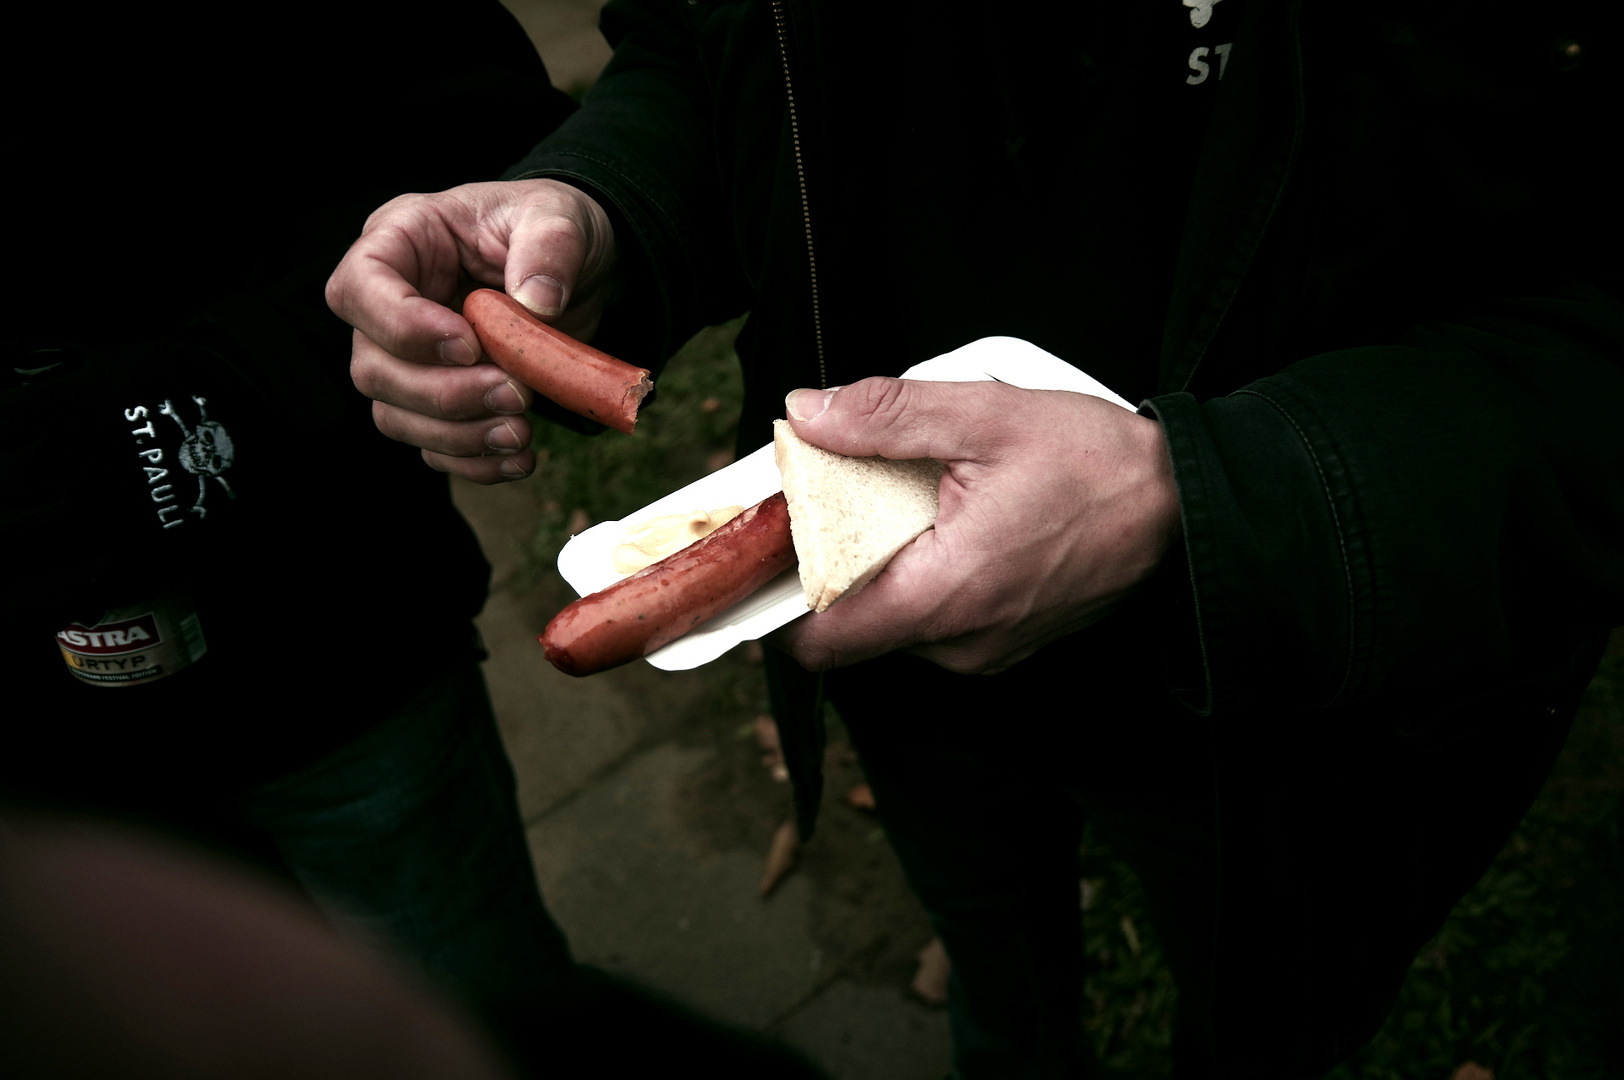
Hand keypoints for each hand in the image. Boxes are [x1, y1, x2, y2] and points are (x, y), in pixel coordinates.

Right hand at [325, 179, 616, 482]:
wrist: (579, 269)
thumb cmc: (551, 226)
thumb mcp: (558, 215)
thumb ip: (549, 246)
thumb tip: (538, 301)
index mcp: (401, 241)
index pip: (358, 289)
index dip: (404, 327)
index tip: (470, 344)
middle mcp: (389, 304)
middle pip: (374, 367)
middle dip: (444, 393)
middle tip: (516, 394)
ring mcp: (409, 358)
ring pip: (396, 415)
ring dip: (458, 436)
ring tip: (521, 432)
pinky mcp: (438, 400)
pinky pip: (433, 446)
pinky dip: (473, 462)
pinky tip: (518, 458)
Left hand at [776, 378, 1181, 673]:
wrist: (1184, 505)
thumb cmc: (1097, 465)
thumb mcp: (984, 418)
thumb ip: (885, 415)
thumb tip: (806, 413)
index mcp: (944, 595)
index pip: (821, 639)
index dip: (783, 593)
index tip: (774, 543)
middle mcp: (960, 643)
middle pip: (852, 625)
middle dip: (834, 566)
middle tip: (844, 496)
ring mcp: (986, 652)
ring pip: (894, 623)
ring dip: (884, 568)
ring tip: (914, 502)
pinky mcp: (1007, 646)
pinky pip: (937, 622)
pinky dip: (925, 578)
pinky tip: (951, 524)